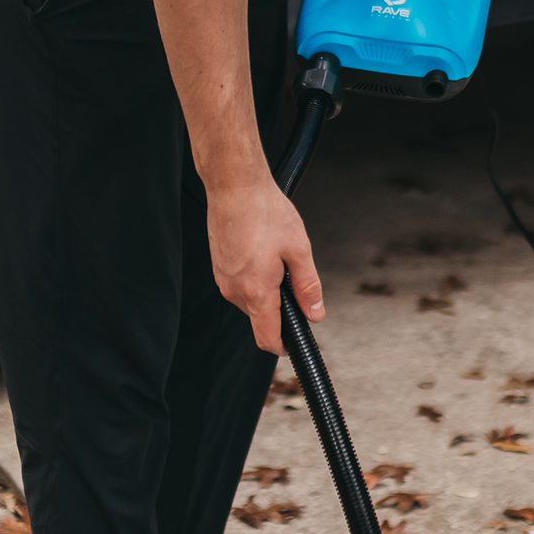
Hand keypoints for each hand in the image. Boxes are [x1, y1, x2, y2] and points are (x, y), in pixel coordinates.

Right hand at [206, 178, 323, 353]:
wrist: (235, 187)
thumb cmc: (264, 212)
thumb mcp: (299, 250)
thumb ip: (308, 287)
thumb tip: (315, 313)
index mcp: (256, 291)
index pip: (267, 337)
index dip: (283, 346)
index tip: (294, 344)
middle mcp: (234, 290)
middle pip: (260, 318)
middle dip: (279, 309)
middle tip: (293, 278)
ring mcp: (223, 279)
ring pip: (249, 300)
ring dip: (266, 290)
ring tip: (275, 257)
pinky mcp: (219, 268)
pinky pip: (239, 285)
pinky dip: (253, 277)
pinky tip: (261, 251)